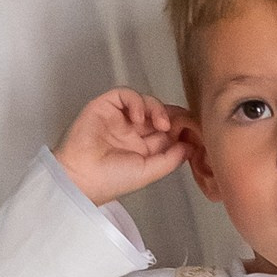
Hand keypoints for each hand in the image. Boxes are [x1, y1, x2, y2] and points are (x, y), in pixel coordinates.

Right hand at [57, 88, 196, 205]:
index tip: (195, 132)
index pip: (166, 132)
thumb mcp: (149, 172)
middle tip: (184, 122)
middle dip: (173, 116)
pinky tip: (138, 117)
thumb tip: (190, 146)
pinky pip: (126, 95)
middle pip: (158, 114)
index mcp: (142, 148)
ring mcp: (118, 118)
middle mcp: (131, 132)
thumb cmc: (110, 180)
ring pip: (145, 102)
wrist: (81, 177)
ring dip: (157, 109)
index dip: (181, 129)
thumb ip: (171, 159)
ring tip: (161, 124)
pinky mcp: (105, 106)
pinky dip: (137, 102)